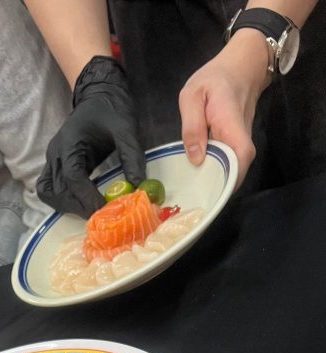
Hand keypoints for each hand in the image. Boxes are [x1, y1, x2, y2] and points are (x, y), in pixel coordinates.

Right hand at [37, 56, 145, 218]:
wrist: (98, 93)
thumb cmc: (111, 107)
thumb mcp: (126, 128)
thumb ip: (132, 157)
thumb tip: (139, 187)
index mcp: (70, 142)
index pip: (73, 177)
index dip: (87, 197)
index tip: (104, 210)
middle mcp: (56, 153)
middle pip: (58, 190)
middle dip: (78, 207)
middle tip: (101, 216)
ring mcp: (53, 160)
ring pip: (49, 194)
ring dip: (67, 207)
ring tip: (90, 211)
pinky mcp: (56, 166)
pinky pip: (50, 190)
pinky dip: (62, 201)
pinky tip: (81, 204)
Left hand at [179, 31, 270, 186]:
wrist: (240, 69)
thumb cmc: (214, 79)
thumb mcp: (192, 94)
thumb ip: (192, 125)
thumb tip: (196, 159)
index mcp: (230, 123)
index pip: (240, 156)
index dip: (229, 178)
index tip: (210, 193)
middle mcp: (241, 138)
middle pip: (237, 173)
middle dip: (217, 190)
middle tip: (194, 203)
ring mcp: (241, 145)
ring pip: (233, 172)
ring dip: (216, 185)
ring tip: (195, 197)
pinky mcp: (236, 148)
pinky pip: (229, 167)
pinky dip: (216, 176)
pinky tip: (199, 181)